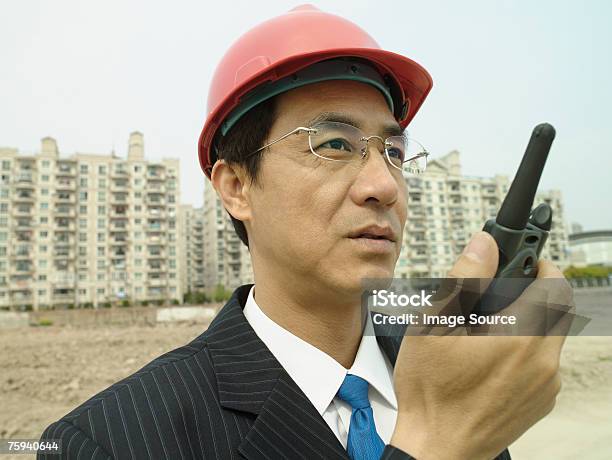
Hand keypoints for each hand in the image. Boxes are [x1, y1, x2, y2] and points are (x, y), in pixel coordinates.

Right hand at [390, 231, 573, 459]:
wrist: (436, 447)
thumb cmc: (430, 390)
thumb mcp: (434, 324)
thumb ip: (464, 279)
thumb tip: (484, 244)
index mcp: (520, 337)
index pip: (555, 285)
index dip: (541, 266)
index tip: (524, 261)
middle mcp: (543, 362)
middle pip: (558, 310)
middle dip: (535, 293)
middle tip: (501, 293)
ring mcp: (546, 386)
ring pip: (551, 337)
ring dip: (529, 323)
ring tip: (487, 330)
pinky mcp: (541, 402)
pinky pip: (544, 364)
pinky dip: (526, 351)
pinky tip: (490, 359)